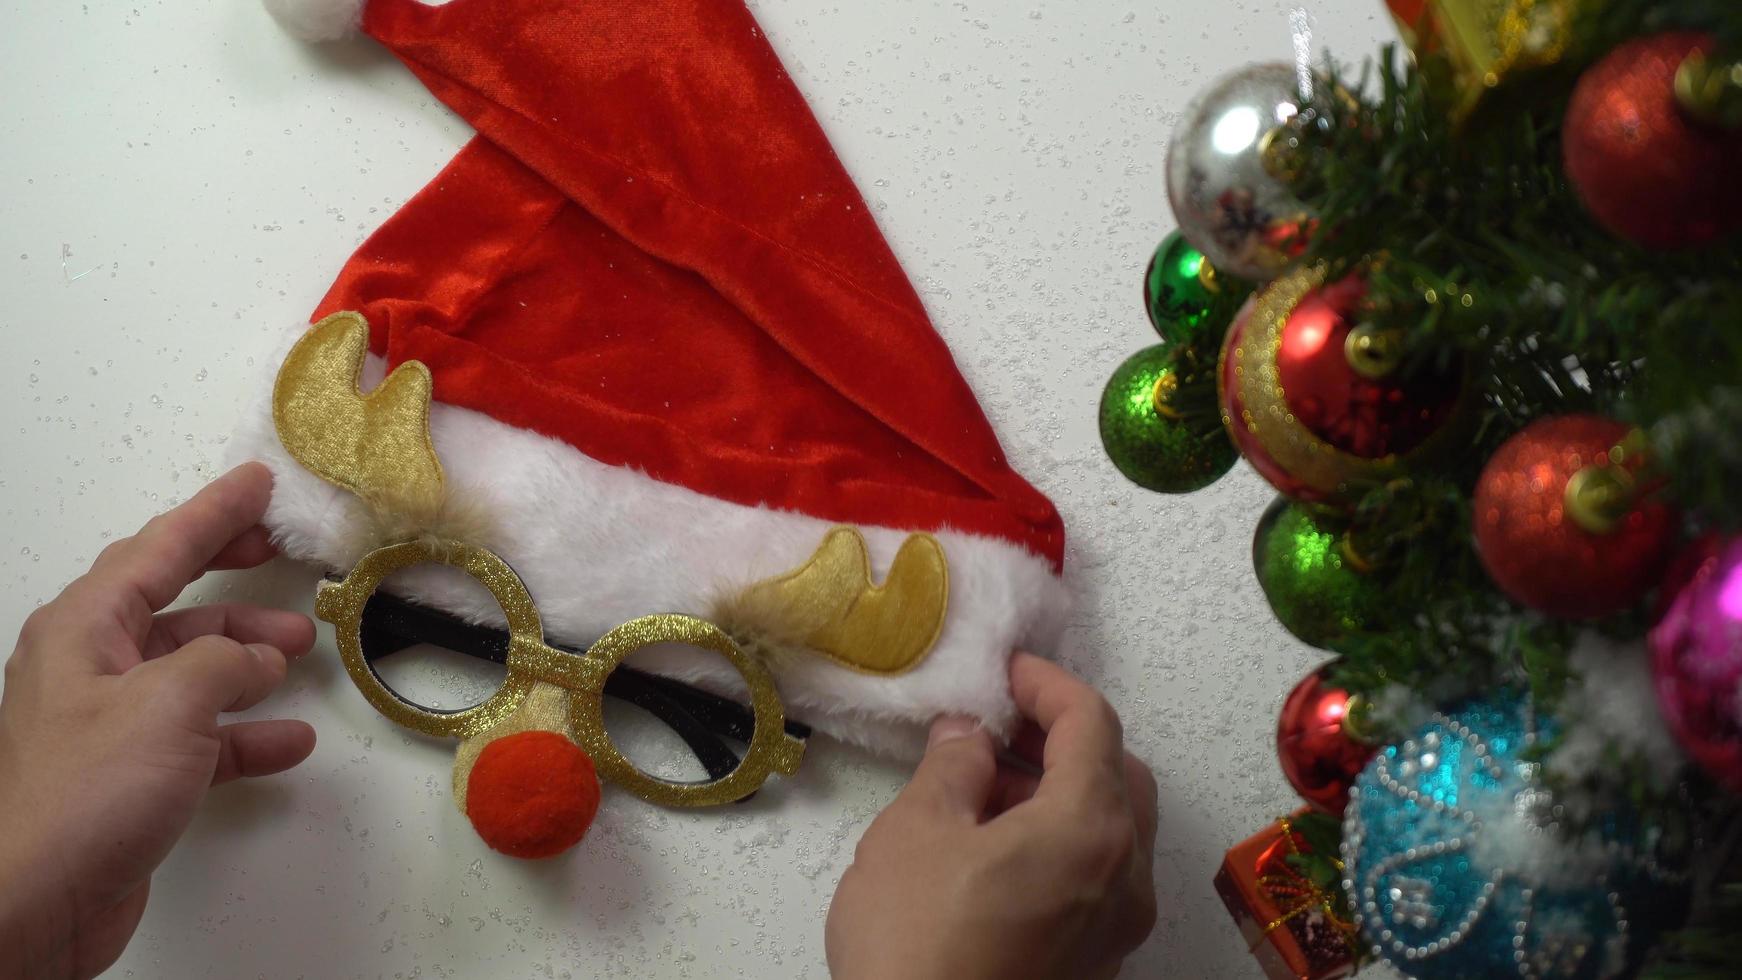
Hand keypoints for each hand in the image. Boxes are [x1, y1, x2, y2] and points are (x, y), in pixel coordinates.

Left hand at [0, 463, 315, 979]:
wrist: (36, 900)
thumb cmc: (83, 796)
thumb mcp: (170, 703)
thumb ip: (227, 662)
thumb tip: (260, 656)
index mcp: (84, 629)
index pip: (159, 549)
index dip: (214, 513)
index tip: (255, 484)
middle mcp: (91, 667)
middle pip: (173, 602)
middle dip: (232, 580)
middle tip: (276, 550)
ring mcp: (109, 722)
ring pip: (191, 669)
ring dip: (248, 660)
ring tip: (301, 650)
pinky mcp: (130, 776)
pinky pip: (200, 735)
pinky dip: (246, 732)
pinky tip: (287, 739)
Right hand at [825, 653, 1158, 979]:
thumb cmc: (915, 943)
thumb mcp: (917, 831)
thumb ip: (953, 765)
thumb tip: (969, 733)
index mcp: (1092, 828)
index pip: (1092, 723)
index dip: (1047, 684)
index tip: (1006, 672)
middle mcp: (1127, 876)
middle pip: (1120, 775)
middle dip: (1063, 739)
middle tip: (999, 726)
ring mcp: (1119, 929)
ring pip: (1113, 830)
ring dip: (1061, 792)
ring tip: (982, 789)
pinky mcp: (1098, 966)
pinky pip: (1098, 877)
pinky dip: (1062, 842)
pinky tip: (996, 848)